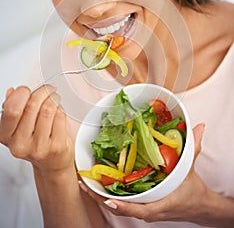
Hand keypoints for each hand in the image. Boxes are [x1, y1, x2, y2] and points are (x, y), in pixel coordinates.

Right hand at [0, 85, 73, 173]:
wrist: (52, 163)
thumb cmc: (35, 142)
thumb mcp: (17, 128)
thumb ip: (12, 109)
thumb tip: (12, 92)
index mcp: (6, 136)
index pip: (11, 109)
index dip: (21, 94)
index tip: (27, 90)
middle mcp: (21, 143)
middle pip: (32, 105)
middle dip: (42, 91)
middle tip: (47, 89)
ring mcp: (39, 146)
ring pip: (48, 109)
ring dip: (53, 98)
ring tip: (54, 98)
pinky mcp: (57, 146)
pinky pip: (60, 116)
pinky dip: (61, 109)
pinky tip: (58, 111)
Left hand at [81, 124, 207, 223]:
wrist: (197, 206)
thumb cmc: (192, 191)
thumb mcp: (191, 167)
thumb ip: (194, 146)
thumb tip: (199, 126)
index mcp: (161, 203)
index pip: (140, 209)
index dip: (123, 205)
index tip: (108, 198)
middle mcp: (150, 209)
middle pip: (121, 208)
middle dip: (102, 197)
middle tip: (85, 183)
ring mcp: (144, 209)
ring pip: (118, 207)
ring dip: (101, 196)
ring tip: (85, 183)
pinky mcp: (140, 206)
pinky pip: (122, 203)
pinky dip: (109, 195)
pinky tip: (98, 185)